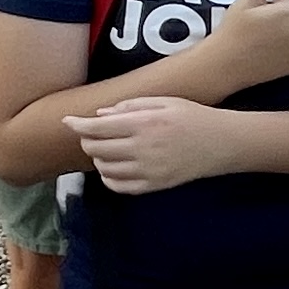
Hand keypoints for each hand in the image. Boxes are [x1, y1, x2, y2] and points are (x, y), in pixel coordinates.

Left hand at [70, 95, 238, 195]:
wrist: (222, 143)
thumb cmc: (193, 117)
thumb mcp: (163, 101)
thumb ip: (130, 106)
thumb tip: (100, 115)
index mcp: (144, 124)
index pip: (98, 127)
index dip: (77, 124)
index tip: (67, 121)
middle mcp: (143, 149)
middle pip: (96, 149)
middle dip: (87, 140)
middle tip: (93, 133)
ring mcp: (148, 170)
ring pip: (104, 169)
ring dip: (98, 159)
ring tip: (105, 149)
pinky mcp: (154, 185)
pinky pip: (119, 186)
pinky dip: (109, 178)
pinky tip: (113, 168)